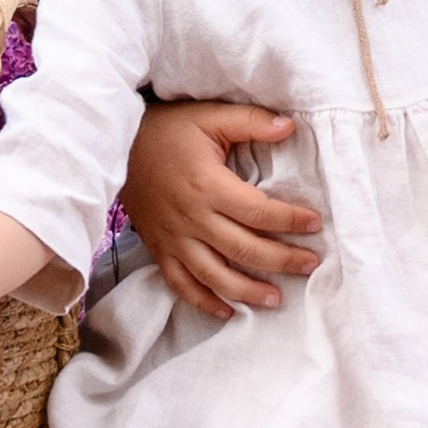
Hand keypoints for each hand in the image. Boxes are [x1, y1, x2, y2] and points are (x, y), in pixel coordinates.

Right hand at [120, 99, 321, 316]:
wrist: (113, 145)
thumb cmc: (166, 129)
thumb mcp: (209, 116)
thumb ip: (251, 121)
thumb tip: (290, 127)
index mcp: (208, 186)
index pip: (258, 212)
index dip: (290, 220)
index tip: (314, 223)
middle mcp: (192, 218)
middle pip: (244, 249)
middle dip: (282, 260)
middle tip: (310, 264)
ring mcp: (174, 238)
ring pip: (214, 275)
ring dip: (247, 291)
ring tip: (276, 298)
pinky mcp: (159, 248)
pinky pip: (181, 284)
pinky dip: (203, 301)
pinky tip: (226, 311)